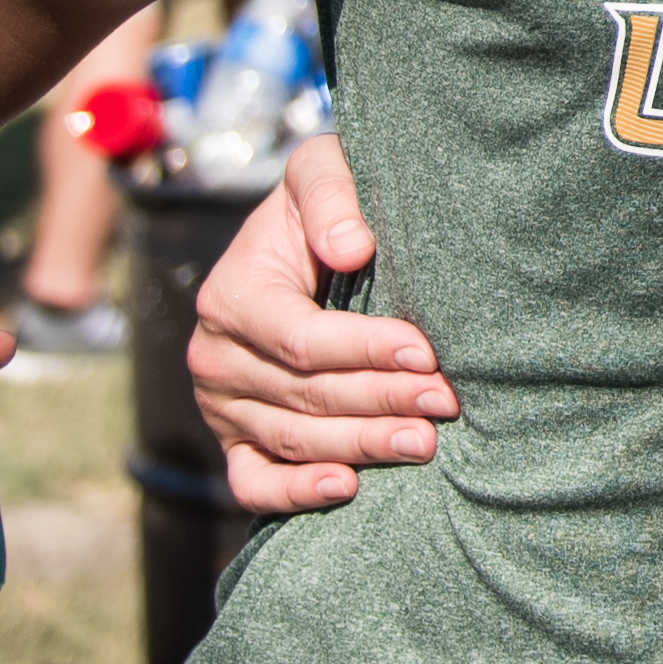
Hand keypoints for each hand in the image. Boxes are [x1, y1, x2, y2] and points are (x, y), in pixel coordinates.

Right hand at [193, 133, 445, 511]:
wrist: (299, 241)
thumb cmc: (323, 204)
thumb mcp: (322, 171)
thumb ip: (331, 196)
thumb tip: (352, 246)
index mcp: (231, 294)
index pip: (301, 339)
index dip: (364, 350)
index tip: (425, 351)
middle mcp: (217, 356)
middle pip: (305, 395)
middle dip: (381, 401)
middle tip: (446, 403)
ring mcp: (221, 404)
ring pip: (292, 439)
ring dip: (361, 446)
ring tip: (426, 443)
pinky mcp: (235, 439)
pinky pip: (254, 481)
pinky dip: (294, 492)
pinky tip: (346, 488)